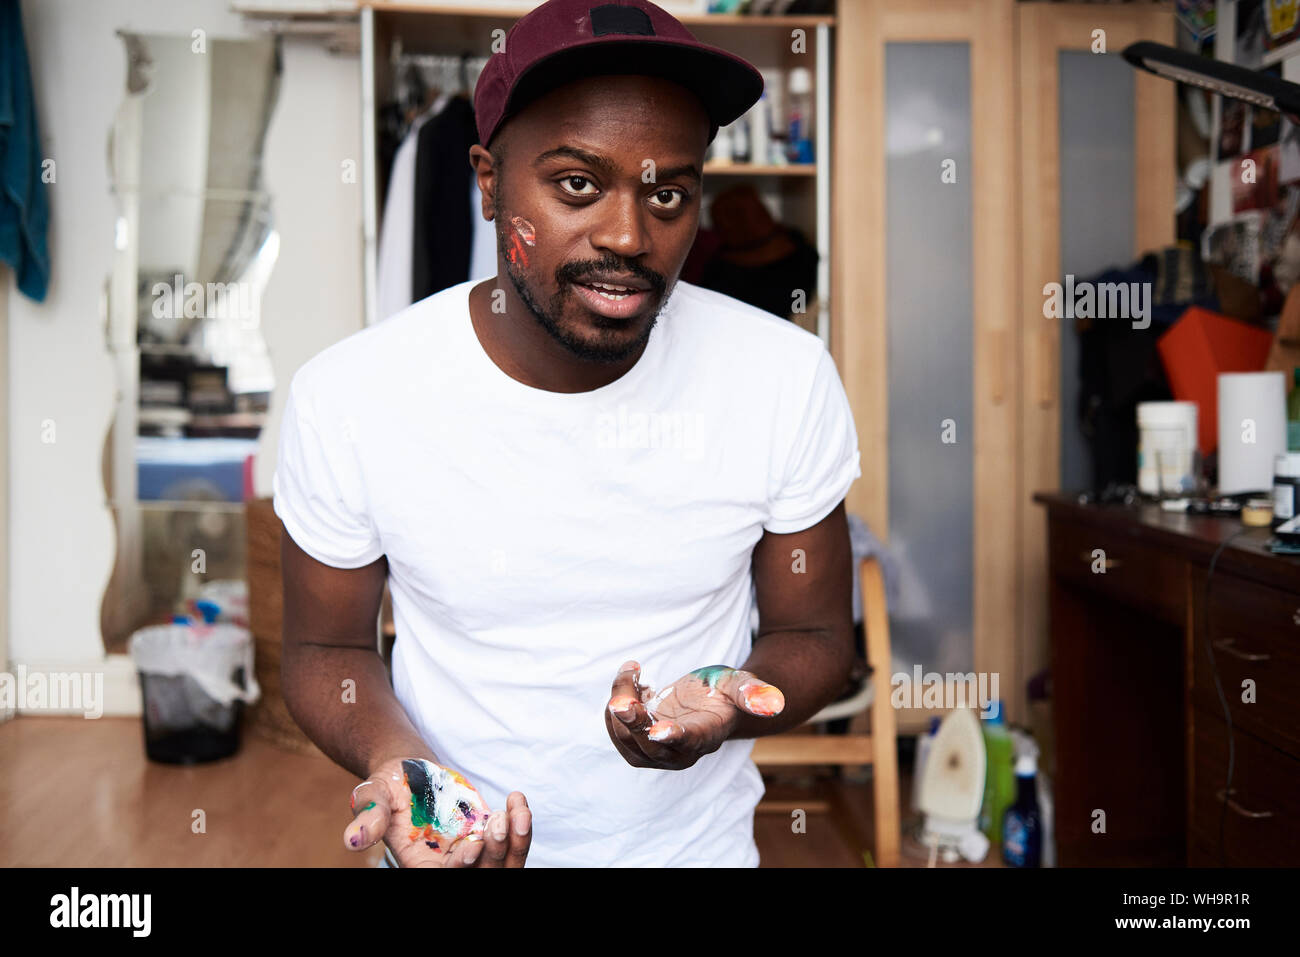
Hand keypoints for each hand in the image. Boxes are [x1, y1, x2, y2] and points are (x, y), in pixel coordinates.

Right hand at [343, 756, 531, 866]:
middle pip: (481, 875)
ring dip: (515, 842)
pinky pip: (513, 841)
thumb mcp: (373, 795)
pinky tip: (517, 801)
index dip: (462, 868)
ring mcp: (472, 851)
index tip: (473, 845)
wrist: (411, 771)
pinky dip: (520, 825)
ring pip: (503, 863)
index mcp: (420, 866)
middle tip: (495, 821)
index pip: (446, 878)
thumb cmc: (387, 786)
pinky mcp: (488, 834)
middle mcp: (449, 865)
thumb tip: (351, 839)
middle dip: (494, 854)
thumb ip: (368, 816)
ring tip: (516, 811)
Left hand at [605, 662, 784, 769]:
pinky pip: (617, 732)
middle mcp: (680, 752)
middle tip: (622, 699)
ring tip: (632, 673)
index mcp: (706, 737)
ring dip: (620, 705)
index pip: (688, 742)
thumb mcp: (741, 684)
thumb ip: (753, 693)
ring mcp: (658, 752)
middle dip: (633, 722)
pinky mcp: (639, 744)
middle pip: (650, 746)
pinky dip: (614, 708)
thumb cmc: (727, 691)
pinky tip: (631, 683)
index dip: (672, 736)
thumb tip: (773, 701)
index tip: (657, 728)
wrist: (712, 700)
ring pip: (627, 738)